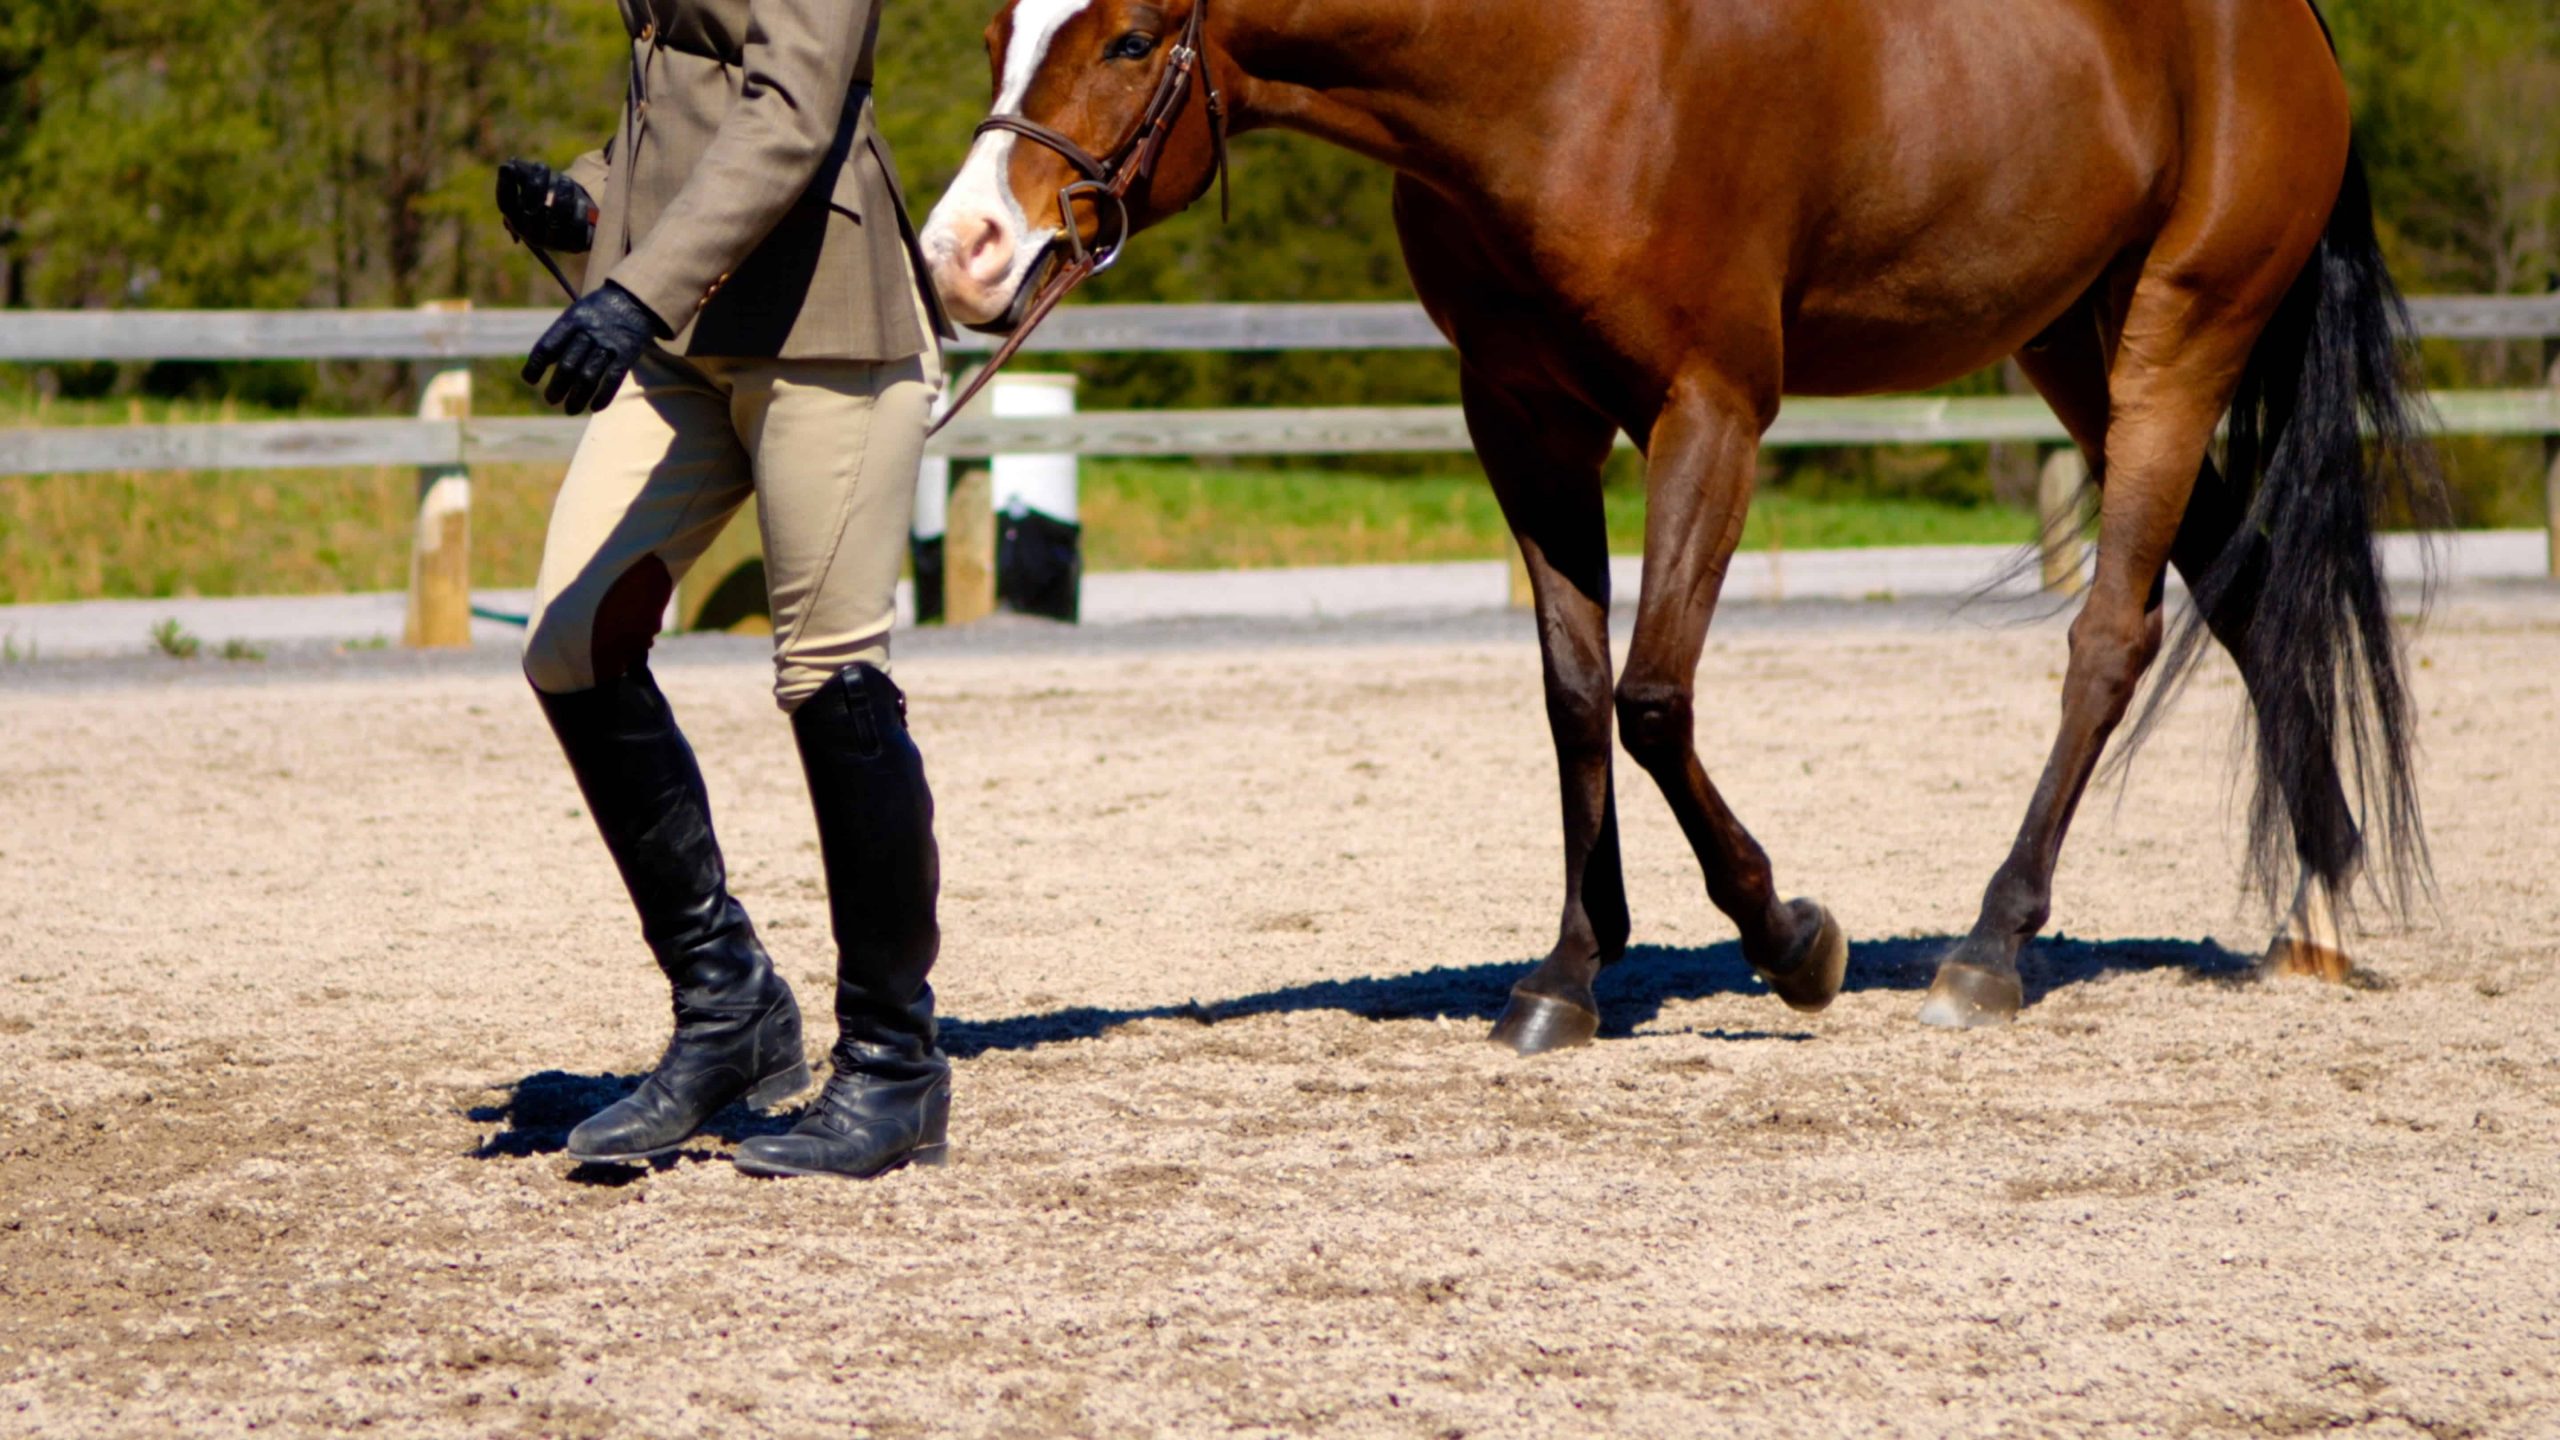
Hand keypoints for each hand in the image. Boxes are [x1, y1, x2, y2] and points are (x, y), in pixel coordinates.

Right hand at [496, 158, 597, 253]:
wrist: (579, 219)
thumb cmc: (549, 193)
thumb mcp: (532, 180)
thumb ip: (519, 171)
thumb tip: (509, 166)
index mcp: (516, 219)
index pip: (505, 204)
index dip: (505, 185)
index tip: (508, 166)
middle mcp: (531, 234)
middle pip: (530, 210)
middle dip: (536, 184)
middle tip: (543, 167)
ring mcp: (552, 242)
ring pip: (555, 219)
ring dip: (561, 194)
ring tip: (566, 180)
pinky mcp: (574, 246)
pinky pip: (576, 229)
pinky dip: (579, 213)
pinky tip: (580, 203)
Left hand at [523, 283, 666, 414]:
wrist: (635, 299)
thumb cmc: (599, 311)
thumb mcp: (577, 313)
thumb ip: (562, 336)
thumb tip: (543, 364)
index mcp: (572, 320)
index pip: (547, 346)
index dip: (535, 366)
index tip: (529, 380)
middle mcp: (590, 331)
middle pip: (568, 366)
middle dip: (557, 387)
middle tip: (551, 400)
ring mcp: (609, 344)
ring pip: (589, 377)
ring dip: (577, 398)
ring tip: (570, 410)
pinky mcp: (627, 354)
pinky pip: (613, 380)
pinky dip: (603, 397)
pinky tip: (594, 408)